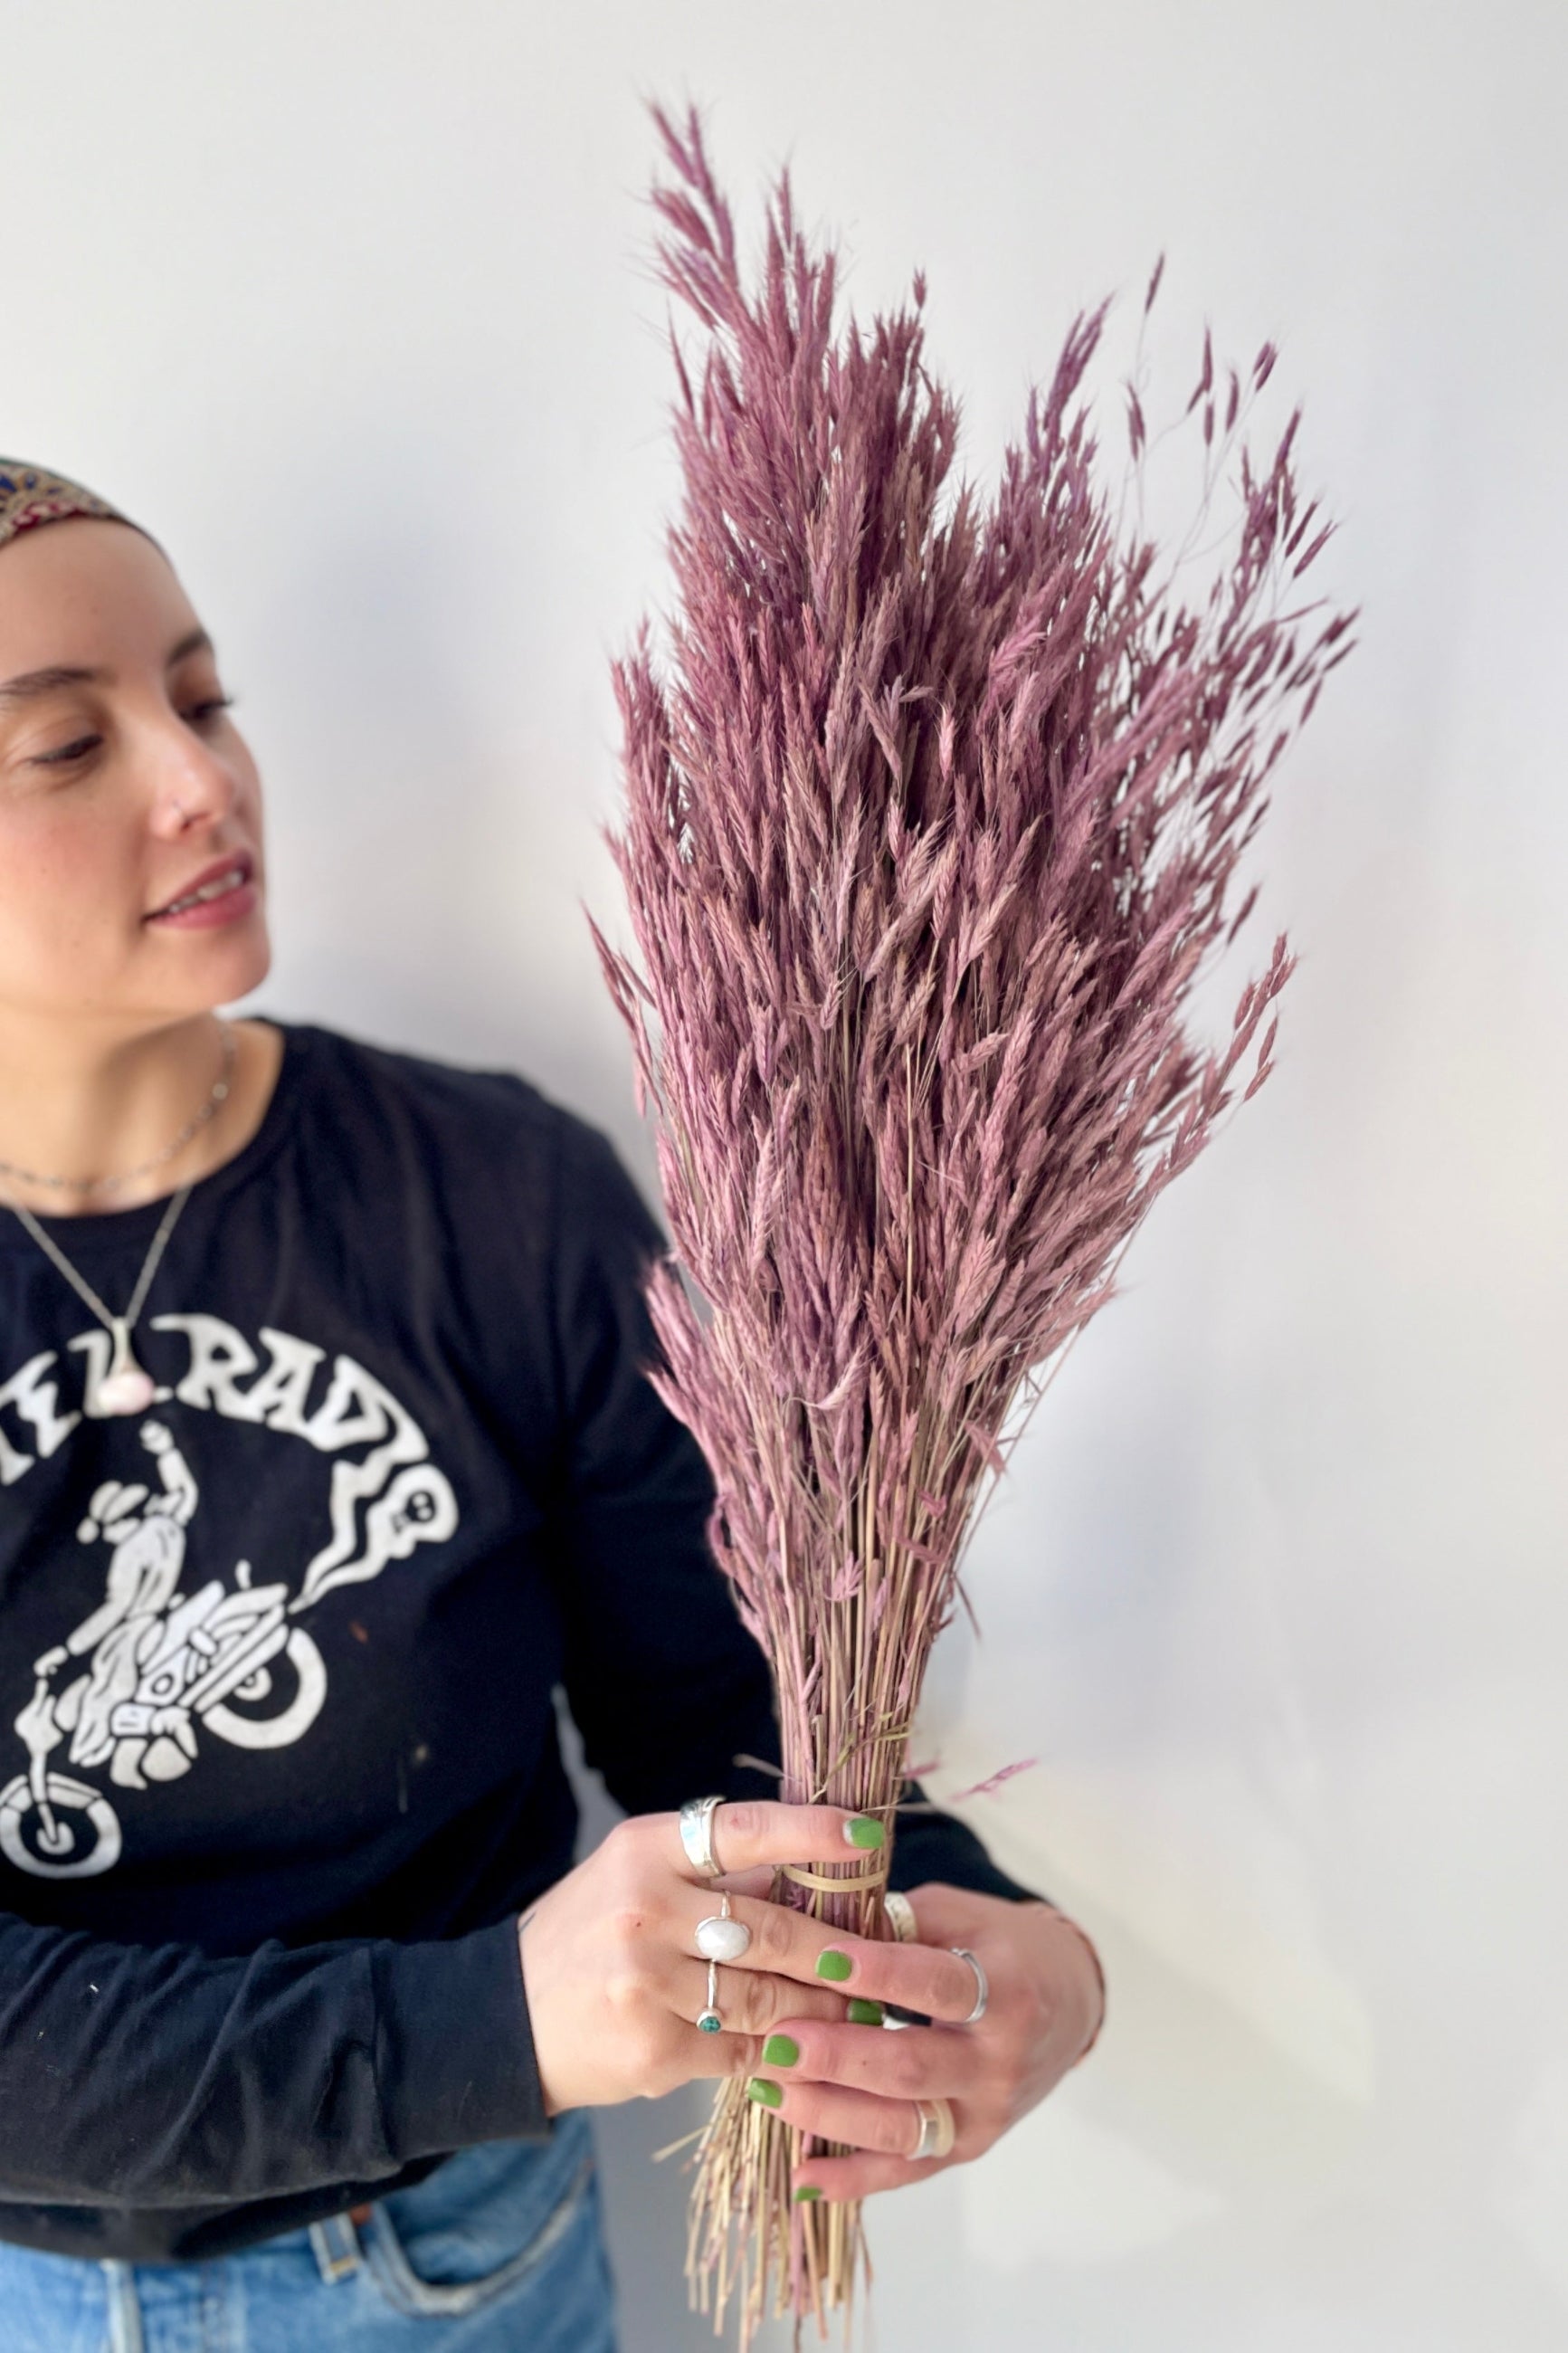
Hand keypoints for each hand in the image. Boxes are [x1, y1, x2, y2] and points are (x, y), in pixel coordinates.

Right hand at [515, 1805, 1014, 2116]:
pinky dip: (781, 2053)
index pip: (744, 1830)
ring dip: (821, 2008)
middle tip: (878, 1960)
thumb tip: (814, 1874)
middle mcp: (644, 1910)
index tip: (868, 1839)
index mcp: (644, 1851)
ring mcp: (646, 1982)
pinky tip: (808, 2055)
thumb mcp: (635, 1879)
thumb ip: (716, 1876)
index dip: (812, 1833)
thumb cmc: (587, 1938)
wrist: (505, 2021)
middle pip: (769, 1926)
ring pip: (765, 1996)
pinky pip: (740, 2050)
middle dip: (833, 1948)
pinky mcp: (652, 2048)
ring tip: (858, 2013)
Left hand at [754, 1883, 1105, 2201]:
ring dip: (830, 2116)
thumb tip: (820, 1928)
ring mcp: (985, 2114)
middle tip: (778, 2041)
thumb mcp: (961, 1915)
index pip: (938, 1986)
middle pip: (912, 2068)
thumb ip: (898, 1922)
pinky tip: (802, 2178)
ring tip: (769, 2090)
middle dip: (839, 2058)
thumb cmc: (1000, 1946)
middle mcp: (1000, 2062)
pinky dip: (853, 2179)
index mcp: (1006, 1990)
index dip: (881, 1973)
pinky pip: (907, 2171)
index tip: (822, 1959)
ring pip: (902, 2129)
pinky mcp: (968, 2147)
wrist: (1068, 2001)